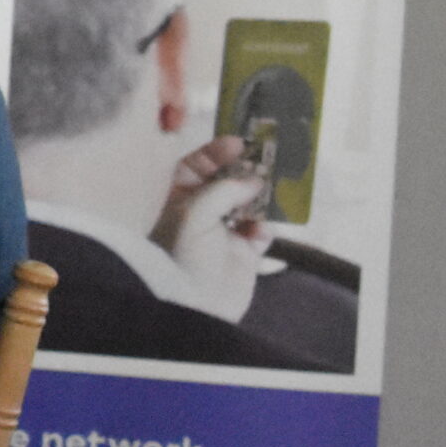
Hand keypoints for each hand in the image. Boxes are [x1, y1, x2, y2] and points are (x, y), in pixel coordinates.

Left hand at [149, 137, 272, 323]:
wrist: (192, 304)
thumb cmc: (181, 257)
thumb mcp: (194, 213)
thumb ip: (224, 190)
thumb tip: (253, 180)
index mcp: (177, 200)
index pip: (195, 166)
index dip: (215, 153)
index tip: (238, 142)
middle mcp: (199, 214)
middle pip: (226, 182)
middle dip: (245, 171)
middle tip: (265, 161)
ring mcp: (222, 233)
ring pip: (248, 204)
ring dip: (260, 197)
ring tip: (268, 191)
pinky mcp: (242, 254)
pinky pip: (260, 233)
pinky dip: (263, 230)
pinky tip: (257, 233)